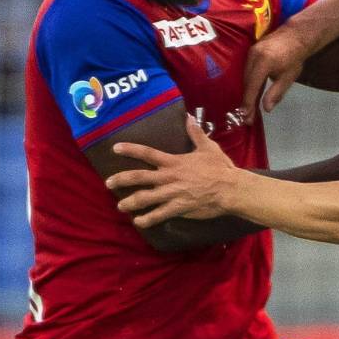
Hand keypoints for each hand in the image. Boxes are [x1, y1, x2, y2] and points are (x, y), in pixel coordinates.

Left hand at [107, 115, 240, 227]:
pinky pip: (158, 215)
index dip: (131, 150)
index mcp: (174, 162)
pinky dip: (147, 219)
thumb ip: (196, 134)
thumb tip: (188, 117)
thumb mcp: (209, 148)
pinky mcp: (178, 208)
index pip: (148, 154)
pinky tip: (139, 222)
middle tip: (108, 184)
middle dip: (121, 180)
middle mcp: (169, 177)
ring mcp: (172, 194)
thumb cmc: (220, 168)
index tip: (115, 148)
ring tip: (121, 206)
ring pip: (144, 198)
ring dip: (130, 203)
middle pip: (139, 177)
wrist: (230, 189)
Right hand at [241, 25, 313, 120]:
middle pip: (246, 82)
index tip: (246, 116)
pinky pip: (246, 69)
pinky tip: (250, 93)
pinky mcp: (250, 51)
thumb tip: (266, 109)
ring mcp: (250, 52)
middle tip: (247, 117)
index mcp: (263, 62)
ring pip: (245, 76)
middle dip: (246, 100)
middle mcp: (253, 56)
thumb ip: (276, 93)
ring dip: (246, 92)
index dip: (248, 102)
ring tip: (248, 109)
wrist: (295, 36)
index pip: (252, 86)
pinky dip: (248, 82)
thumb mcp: (288, 78)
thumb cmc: (294, 58)